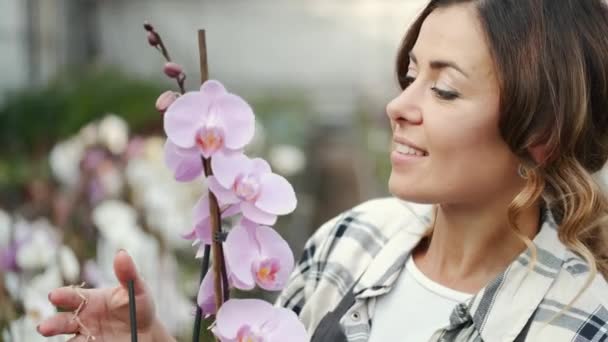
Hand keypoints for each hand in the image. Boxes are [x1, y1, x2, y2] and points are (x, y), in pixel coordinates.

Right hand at [38, 250, 173, 341]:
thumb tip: (121, 253)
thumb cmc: (139, 305)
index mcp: (90, 300)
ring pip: (69, 341)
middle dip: (52, 324)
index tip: (54, 295)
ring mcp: (86, 336)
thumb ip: (128, 273)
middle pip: (62, 322)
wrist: (148, 331)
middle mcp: (83, 318)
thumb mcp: (137, 288)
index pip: (72, 297)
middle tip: (44, 327)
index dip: (63, 295)